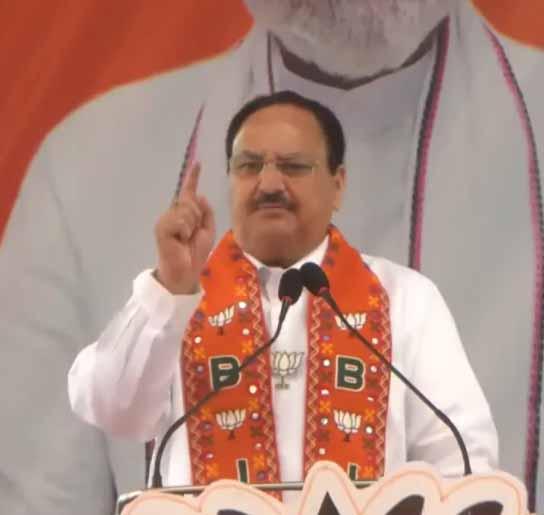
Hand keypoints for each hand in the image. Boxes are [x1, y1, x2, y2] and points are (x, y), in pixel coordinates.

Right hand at [154, 163, 214, 293]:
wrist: (186, 272)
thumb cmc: (196, 254)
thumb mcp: (208, 231)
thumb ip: (206, 213)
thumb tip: (199, 195)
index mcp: (185, 214)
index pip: (188, 192)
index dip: (192, 178)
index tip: (197, 163)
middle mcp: (174, 214)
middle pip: (190, 201)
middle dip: (198, 217)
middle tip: (193, 235)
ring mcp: (166, 220)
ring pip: (186, 210)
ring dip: (192, 226)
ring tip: (186, 239)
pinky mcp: (161, 228)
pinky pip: (180, 220)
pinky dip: (185, 230)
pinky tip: (180, 241)